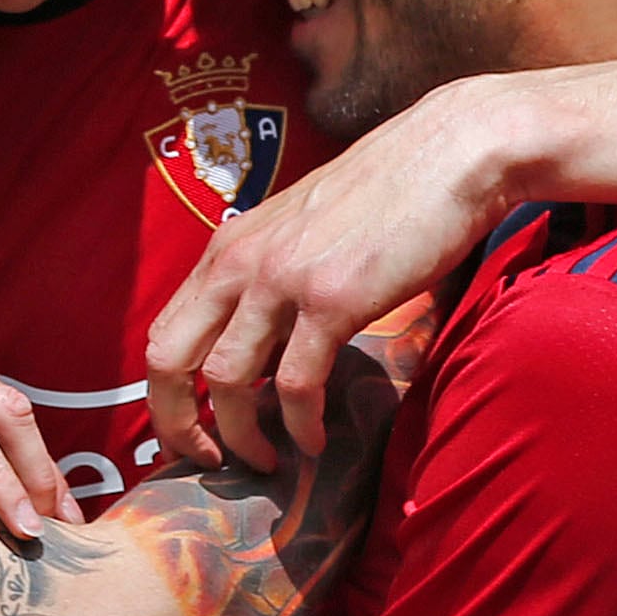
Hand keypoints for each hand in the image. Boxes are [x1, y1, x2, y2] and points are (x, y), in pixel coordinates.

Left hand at [144, 88, 510, 473]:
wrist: (451, 153)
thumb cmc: (388, 192)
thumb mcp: (302, 228)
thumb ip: (271, 276)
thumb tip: (264, 343)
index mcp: (228, 248)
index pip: (164, 334)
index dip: (165, 395)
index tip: (193, 431)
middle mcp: (239, 262)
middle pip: (169, 361)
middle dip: (178, 425)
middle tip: (209, 462)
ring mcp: (282, 280)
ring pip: (226, 381)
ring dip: (241, 436)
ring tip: (267, 462)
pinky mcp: (333, 300)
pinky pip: (296, 383)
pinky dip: (300, 426)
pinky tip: (316, 444)